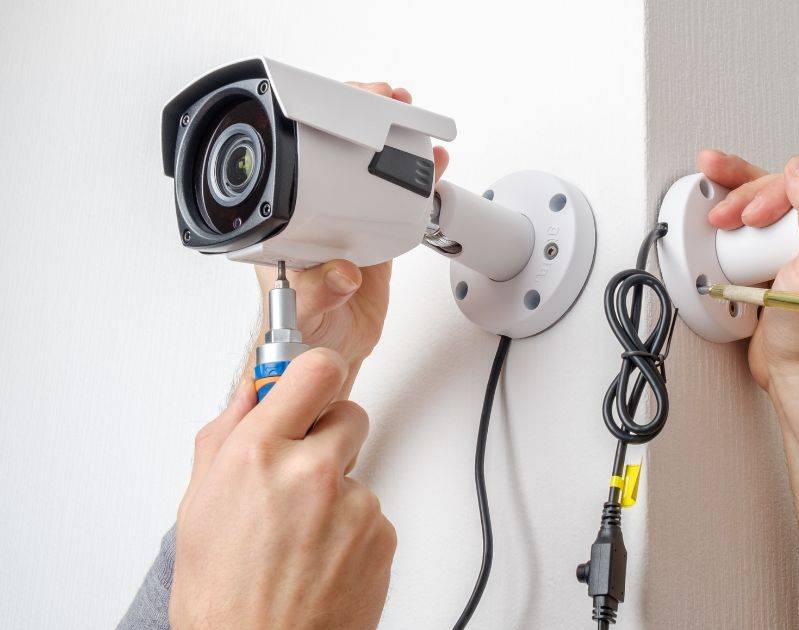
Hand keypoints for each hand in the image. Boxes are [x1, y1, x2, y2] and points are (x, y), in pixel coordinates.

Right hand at [172, 350, 394, 629]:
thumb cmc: (222, 596)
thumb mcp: (198, 507)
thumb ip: (225, 438)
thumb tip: (249, 392)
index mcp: (257, 456)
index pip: (313, 370)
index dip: (314, 372)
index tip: (310, 379)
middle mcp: (311, 472)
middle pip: (349, 413)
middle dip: (328, 435)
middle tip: (300, 471)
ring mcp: (354, 503)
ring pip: (358, 469)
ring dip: (336, 491)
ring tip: (299, 537)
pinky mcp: (382, 533)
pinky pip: (372, 510)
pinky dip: (352, 529)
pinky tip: (320, 557)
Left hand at [248, 82, 449, 396]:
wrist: (329, 355)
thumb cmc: (302, 334)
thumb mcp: (306, 314)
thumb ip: (320, 293)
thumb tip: (340, 271)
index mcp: (288, 224)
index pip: (298, 161)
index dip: (322, 128)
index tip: (348, 113)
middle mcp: (315, 216)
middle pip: (334, 152)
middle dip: (361, 118)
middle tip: (387, 103)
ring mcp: (346, 223)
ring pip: (368, 171)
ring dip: (392, 145)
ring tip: (414, 126)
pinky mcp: (373, 238)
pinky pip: (395, 200)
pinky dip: (415, 181)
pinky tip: (429, 169)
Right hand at [697, 150, 798, 388]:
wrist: (792, 370)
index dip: (787, 187)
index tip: (762, 214)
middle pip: (790, 182)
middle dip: (755, 195)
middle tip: (738, 221)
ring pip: (770, 195)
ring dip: (737, 193)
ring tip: (719, 211)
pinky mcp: (780, 251)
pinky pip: (755, 217)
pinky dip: (733, 207)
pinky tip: (719, 206)